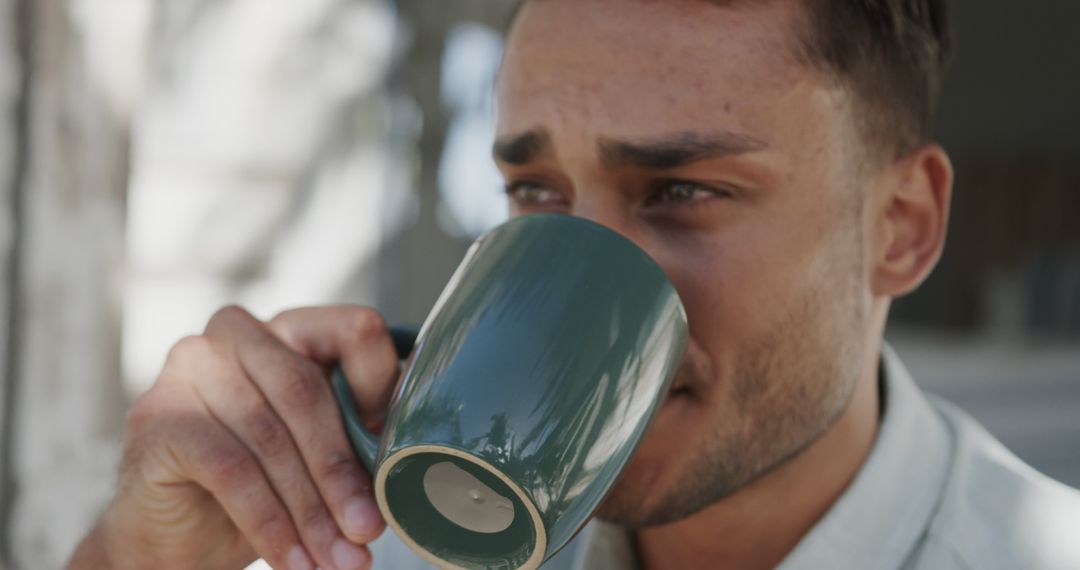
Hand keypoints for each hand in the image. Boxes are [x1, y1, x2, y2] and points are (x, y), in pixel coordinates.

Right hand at [68, 305, 401, 569]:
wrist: (177, 535)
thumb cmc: (263, 483)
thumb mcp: (321, 452)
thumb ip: (360, 430)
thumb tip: (416, 447)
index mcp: (290, 327)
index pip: (352, 331)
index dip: (381, 388)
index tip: (400, 451)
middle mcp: (236, 333)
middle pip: (308, 393)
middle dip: (342, 473)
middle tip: (369, 531)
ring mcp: (190, 367)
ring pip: (270, 438)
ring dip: (311, 511)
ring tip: (338, 560)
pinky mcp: (159, 416)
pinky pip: (231, 470)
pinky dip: (270, 524)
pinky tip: (295, 561)